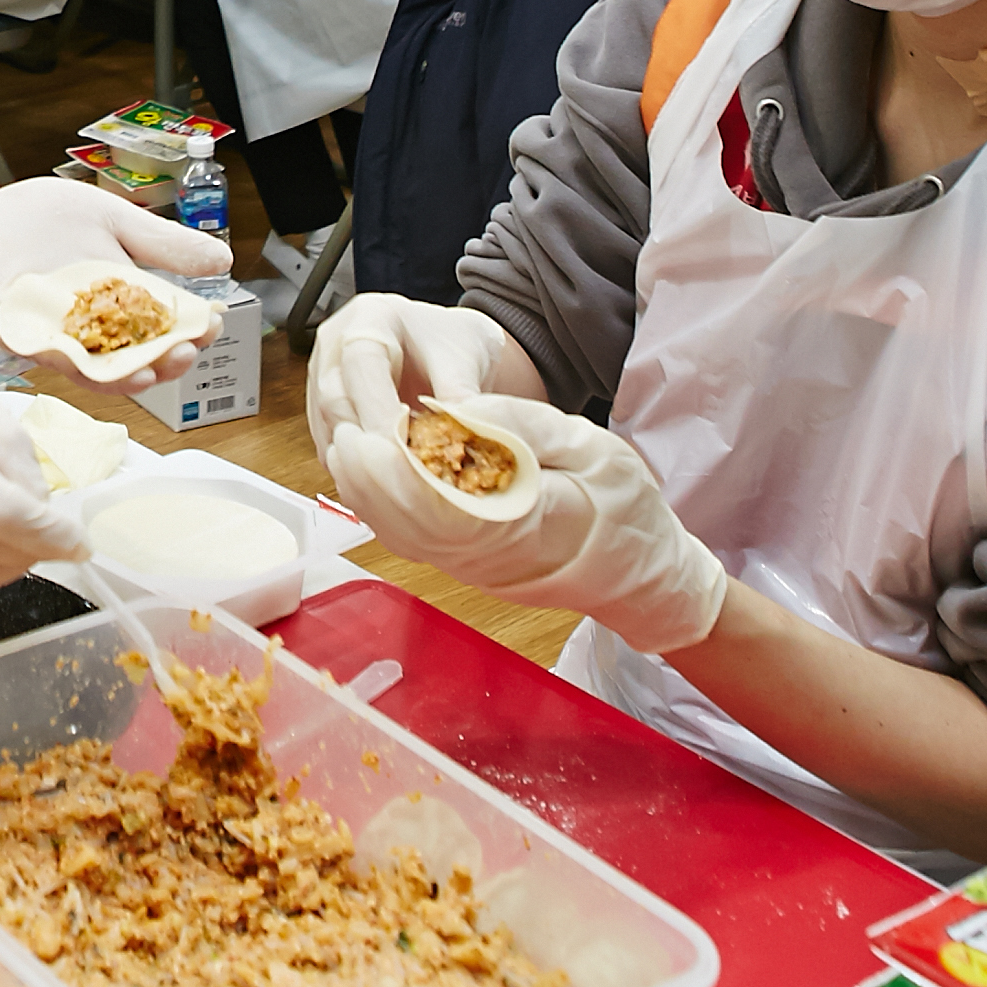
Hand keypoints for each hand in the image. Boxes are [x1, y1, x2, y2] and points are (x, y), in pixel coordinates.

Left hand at [0, 174, 233, 385]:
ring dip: (119, 376)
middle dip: (161, 363)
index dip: (189, 332)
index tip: (210, 326)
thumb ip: (162, 243)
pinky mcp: (11, 328)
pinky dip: (58, 356)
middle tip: (183, 356)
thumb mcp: (113, 222)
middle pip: (134, 357)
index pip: (164, 327)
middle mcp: (90, 329)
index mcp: (120, 303)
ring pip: (92, 366)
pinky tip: (80, 357)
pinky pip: (36, 348)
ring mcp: (51, 333)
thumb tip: (221, 258)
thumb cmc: (43, 223)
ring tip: (143, 375)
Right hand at [304, 294, 518, 465]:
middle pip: (334, 396)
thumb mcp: (466, 359)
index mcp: (371, 316)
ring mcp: (324, 373)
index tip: (401, 444)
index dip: (377, 407)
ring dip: (357, 460)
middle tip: (399, 475)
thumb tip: (463, 431)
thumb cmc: (452, 345)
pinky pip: (327, 443)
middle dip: (366, 440)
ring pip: (327, 425)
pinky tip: (382, 481)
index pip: (361, 360)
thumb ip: (462, 393)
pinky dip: (353, 468)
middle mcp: (337, 342)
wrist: (447, 348)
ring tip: (395, 482)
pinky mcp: (323, 407)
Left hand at [326, 397, 726, 655]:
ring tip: (346, 436)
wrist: (642, 578)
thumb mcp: (595, 451)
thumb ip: (527, 431)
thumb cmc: (628, 513)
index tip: (378, 432)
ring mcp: (473, 567)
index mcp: (529, 527)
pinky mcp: (464, 563)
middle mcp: (490, 556)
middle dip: (372, 476)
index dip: (406, 473)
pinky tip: (367, 468)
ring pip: (403, 534)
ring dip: (368, 488)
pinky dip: (380, 504)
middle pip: (411, 523)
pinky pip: (411, 539)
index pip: (449, 508)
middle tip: (345, 425)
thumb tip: (462, 408)